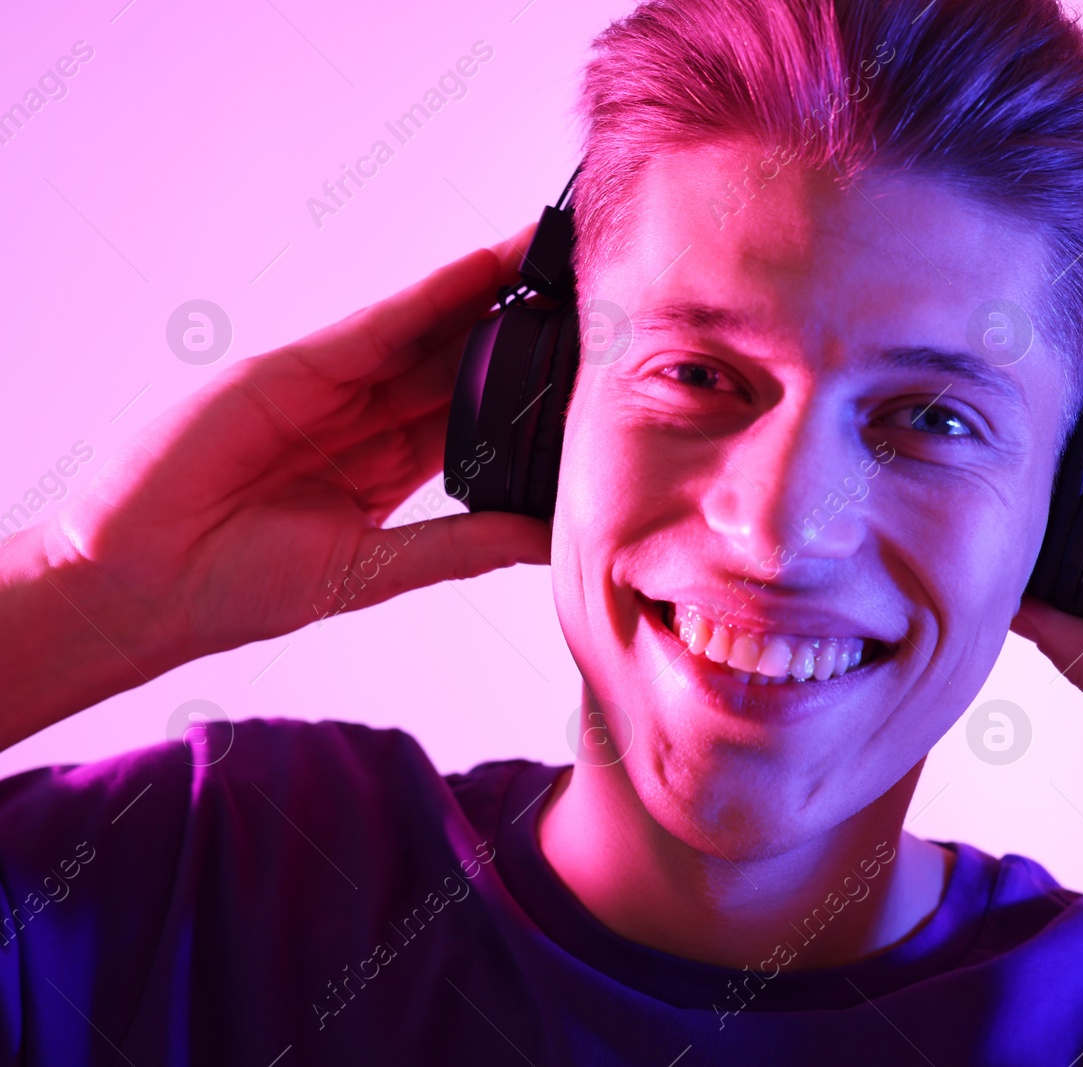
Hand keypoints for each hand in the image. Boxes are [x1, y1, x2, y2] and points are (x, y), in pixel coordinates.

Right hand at [45, 225, 550, 671]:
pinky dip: (432, 294)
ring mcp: (333, 389)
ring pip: (433, 332)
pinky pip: (378, 325)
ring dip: (495, 293)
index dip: (538, 391)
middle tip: (602, 291)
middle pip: (467, 364)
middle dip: (530, 330)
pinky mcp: (296, 367)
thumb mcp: (373, 569)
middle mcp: (369, 421)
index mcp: (391, 471)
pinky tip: (485, 267)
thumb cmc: (241, 590)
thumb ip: (461, 545)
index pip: (481, 419)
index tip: (600, 367)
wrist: (142, 582)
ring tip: (561, 258)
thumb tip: (546, 541)